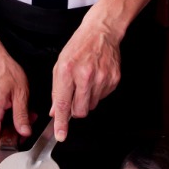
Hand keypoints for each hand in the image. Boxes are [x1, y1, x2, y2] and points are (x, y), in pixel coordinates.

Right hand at [0, 52, 32, 149]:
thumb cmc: (4, 70)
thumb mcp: (20, 93)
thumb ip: (21, 115)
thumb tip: (24, 131)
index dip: (3, 146)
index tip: (16, 145)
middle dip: (13, 135)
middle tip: (28, 128)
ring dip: (13, 125)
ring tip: (27, 117)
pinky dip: (8, 118)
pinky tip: (19, 111)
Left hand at [50, 16, 121, 141]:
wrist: (101, 33)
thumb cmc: (79, 46)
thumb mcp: (60, 65)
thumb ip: (56, 90)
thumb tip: (55, 111)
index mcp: (67, 70)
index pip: (63, 103)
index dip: (61, 122)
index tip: (60, 135)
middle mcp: (85, 75)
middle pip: (79, 110)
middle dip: (74, 110)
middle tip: (74, 96)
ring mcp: (101, 78)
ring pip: (91, 106)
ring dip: (86, 100)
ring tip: (85, 82)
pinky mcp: (113, 80)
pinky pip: (102, 98)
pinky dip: (97, 93)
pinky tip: (95, 78)